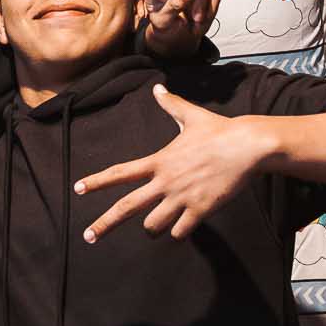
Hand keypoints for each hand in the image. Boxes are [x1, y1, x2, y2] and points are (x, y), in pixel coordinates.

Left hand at [76, 85, 266, 241]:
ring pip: (153, 226)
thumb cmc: (219, 130)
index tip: (78, 189)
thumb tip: (159, 88)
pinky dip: (178, 232)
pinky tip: (183, 226)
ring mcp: (181, 197)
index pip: (120, 173)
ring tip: (159, 223)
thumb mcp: (191, 115)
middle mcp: (165, 181)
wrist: (247, 146)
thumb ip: (171, 105)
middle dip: (104, 224)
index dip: (97, 181)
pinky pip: (180, 232)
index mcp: (159, 161)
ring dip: (153, 227)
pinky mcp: (200, 210)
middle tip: (88, 237)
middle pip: (126, 207)